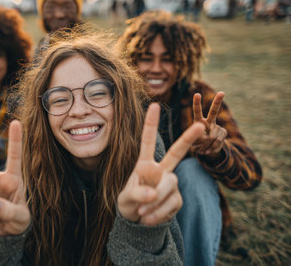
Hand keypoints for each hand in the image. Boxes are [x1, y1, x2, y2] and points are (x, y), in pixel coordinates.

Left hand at [118, 103, 204, 225]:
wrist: (138, 221)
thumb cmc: (130, 203)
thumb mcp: (125, 198)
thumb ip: (137, 193)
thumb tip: (153, 193)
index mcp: (144, 164)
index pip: (147, 141)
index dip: (151, 124)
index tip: (154, 106)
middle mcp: (161, 170)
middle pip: (176, 153)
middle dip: (187, 138)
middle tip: (201, 125)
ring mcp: (171, 183)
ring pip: (169, 185)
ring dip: (154, 201)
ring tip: (141, 211)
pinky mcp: (177, 198)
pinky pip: (171, 204)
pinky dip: (158, 213)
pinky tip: (148, 218)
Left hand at [192, 92, 227, 158]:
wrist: (207, 150)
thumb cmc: (197, 143)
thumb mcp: (193, 141)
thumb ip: (199, 138)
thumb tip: (210, 136)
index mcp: (198, 122)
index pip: (197, 111)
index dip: (197, 103)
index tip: (197, 94)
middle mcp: (208, 122)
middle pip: (214, 111)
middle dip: (218, 102)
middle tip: (222, 92)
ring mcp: (217, 127)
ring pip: (212, 136)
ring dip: (206, 145)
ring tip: (203, 148)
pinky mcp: (223, 132)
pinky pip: (217, 141)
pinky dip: (212, 147)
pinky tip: (210, 149)